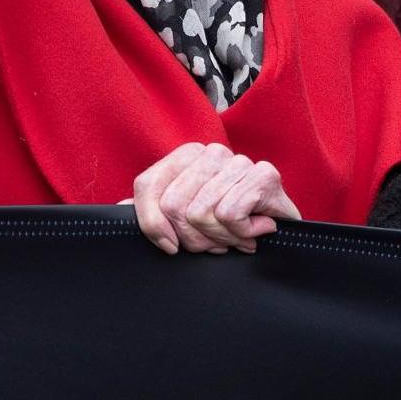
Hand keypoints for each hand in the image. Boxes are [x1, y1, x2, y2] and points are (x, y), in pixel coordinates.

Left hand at [128, 142, 299, 255]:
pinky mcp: (265, 174)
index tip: (169, 246)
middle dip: (194, 238)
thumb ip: (151, 213)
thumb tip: (117, 213)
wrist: (284, 234)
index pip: (148, 186)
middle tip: (214, 242)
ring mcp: (239, 161)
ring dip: (221, 239)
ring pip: (202, 213)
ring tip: (235, 237)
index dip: (152, 225)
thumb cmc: (230, 227)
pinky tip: (253, 231)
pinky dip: (240, 234)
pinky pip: (229, 213)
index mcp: (187, 155)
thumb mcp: (185, 219)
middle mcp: (211, 152)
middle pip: (174, 206)